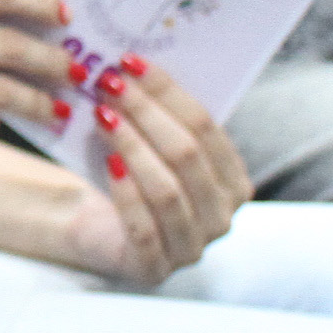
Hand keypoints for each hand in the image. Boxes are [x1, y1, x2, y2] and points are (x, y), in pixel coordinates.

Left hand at [53, 61, 250, 287]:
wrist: (99, 231)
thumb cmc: (131, 178)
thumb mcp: (152, 148)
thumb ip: (158, 118)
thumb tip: (133, 65)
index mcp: (234, 182)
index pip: (206, 129)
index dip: (168, 93)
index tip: (131, 62)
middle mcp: (223, 218)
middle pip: (187, 155)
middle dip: (146, 114)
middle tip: (109, 84)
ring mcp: (193, 248)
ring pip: (167, 190)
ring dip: (133, 147)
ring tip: (102, 116)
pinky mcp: (156, 269)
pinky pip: (144, 229)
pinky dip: (126, 193)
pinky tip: (108, 164)